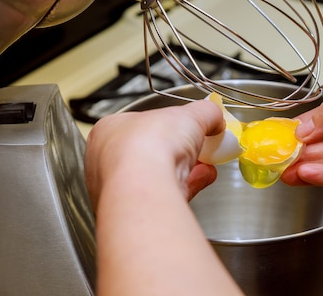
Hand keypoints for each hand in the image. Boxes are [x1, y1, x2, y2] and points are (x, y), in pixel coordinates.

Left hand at [85, 100, 242, 295]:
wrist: (143, 187)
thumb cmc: (148, 145)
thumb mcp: (189, 114)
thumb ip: (204, 112)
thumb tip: (213, 114)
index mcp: (108, 130)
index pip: (139, 124)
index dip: (167, 124)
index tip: (187, 126)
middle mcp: (108, 162)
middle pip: (150, 152)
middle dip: (179, 150)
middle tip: (199, 146)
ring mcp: (121, 189)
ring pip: (157, 176)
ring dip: (186, 169)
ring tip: (207, 163)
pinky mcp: (138, 210)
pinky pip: (165, 195)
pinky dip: (186, 186)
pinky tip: (203, 178)